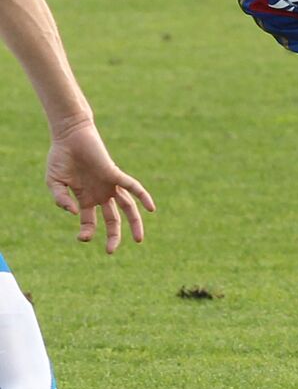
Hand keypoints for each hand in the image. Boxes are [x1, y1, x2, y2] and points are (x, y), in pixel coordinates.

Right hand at [45, 120, 154, 253]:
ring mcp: (110, 185)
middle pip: (113, 219)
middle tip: (111, 251)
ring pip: (127, 207)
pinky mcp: (115, 174)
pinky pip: (133, 187)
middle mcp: (101, 194)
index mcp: (86, 199)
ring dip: (134, 223)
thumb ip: (61, 199)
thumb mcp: (54, 182)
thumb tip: (75, 213)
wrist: (70, 136)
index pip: (90, 222)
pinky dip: (143, 197)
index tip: (82, 238)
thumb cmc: (61, 158)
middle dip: (113, 236)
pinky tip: (151, 208)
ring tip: (138, 240)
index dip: (87, 232)